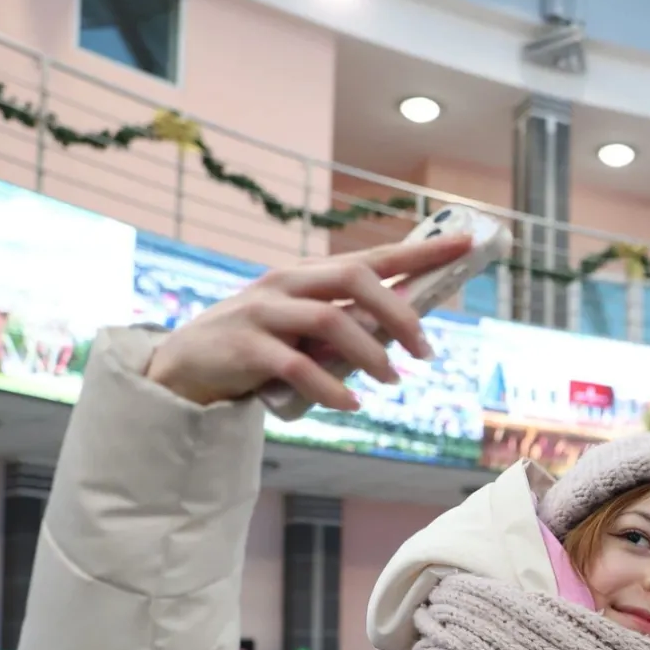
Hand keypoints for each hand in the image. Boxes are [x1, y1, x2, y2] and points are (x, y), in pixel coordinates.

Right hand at [143, 234, 473, 408]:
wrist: (183, 369)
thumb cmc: (256, 348)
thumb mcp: (302, 328)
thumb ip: (344, 323)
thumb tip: (403, 331)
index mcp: (307, 275)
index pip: (373, 255)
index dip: (421, 252)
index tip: (466, 245)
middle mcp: (286, 283)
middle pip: (355, 278)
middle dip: (400, 312)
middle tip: (426, 350)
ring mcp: (262, 313)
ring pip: (330, 320)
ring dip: (371, 354)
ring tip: (392, 381)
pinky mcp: (243, 350)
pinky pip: (295, 367)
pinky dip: (330, 387)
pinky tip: (351, 404)